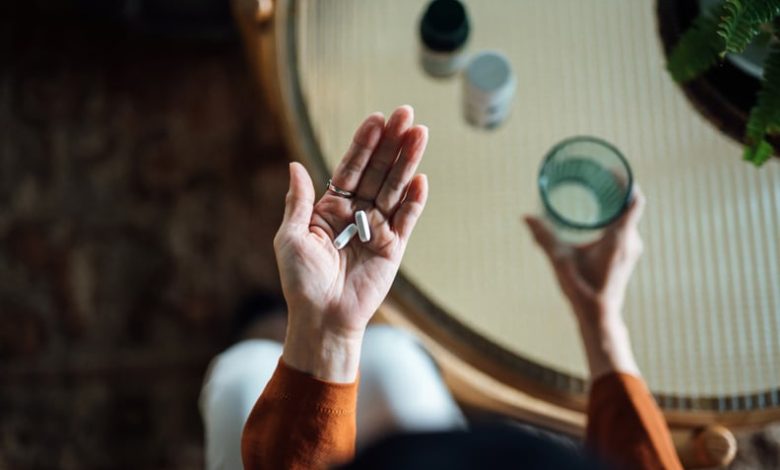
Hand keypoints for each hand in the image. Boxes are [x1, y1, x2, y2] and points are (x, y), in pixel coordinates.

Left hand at [274, 106, 428, 380]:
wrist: (322, 318)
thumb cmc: (301, 281)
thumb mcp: (290, 237)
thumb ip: (299, 202)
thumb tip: (296, 165)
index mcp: (330, 208)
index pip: (350, 168)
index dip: (363, 144)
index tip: (376, 118)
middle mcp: (356, 213)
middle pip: (377, 171)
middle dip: (392, 143)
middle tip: (407, 114)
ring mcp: (376, 229)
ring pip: (394, 188)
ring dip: (407, 162)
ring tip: (420, 133)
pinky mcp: (393, 248)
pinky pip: (406, 220)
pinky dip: (414, 200)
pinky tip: (421, 178)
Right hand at [524, 187, 645, 324]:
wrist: (599, 316)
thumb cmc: (582, 289)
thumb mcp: (560, 260)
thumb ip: (544, 237)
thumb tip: (526, 217)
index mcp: (620, 238)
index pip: (633, 200)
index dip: (626, 181)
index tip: (611, 170)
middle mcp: (631, 241)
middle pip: (630, 206)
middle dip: (616, 189)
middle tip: (598, 176)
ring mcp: (631, 250)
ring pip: (628, 218)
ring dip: (615, 204)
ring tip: (597, 192)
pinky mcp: (626, 257)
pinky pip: (625, 229)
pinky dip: (614, 218)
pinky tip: (598, 217)